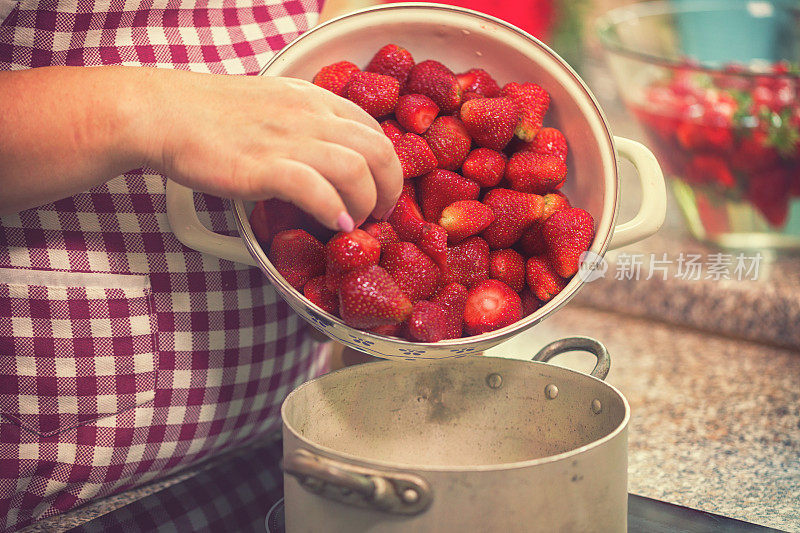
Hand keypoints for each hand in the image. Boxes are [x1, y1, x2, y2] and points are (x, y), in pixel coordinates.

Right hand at [138, 69, 401, 229]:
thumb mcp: (273, 105)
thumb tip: (328, 159)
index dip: (388, 165)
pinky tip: (337, 226)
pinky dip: (334, 211)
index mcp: (314, 100)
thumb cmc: (213, 115)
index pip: (374, 129)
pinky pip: (316, 189)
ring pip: (356, 169)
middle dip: (390, 189)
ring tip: (357, 223)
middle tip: (381, 215)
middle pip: (378, 150)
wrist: (164, 113)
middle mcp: (309, 116)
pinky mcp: (263, 167)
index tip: (382, 191)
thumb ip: (306, 125)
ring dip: (367, 204)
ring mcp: (287, 140)